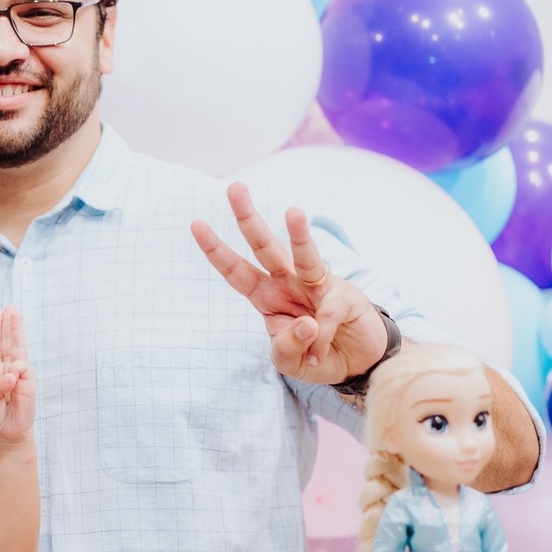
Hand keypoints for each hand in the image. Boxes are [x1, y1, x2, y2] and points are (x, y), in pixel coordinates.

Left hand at [0, 306, 35, 443]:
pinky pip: (23, 369)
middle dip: (8, 324)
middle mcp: (7, 369)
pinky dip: (16, 371)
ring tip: (15, 313)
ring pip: (18, 348)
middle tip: (9, 307)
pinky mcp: (29, 383)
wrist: (7, 434)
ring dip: (16, 330)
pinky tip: (12, 378)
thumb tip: (12, 373)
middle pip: (7, 342)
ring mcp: (20, 374)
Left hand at [190, 182, 388, 385]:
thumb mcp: (288, 361)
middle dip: (248, 217)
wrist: (356, 364)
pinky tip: (318, 354)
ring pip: (305, 256)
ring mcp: (318, 286)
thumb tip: (306, 323)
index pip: (236, 270)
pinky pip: (327, 314)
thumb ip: (287, 347)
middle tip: (234, 187)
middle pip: (265, 246)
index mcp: (266, 295)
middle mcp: (289, 282)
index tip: (195, 224)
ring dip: (300, 235)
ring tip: (294, 212)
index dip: (216, 250)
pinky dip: (320, 337)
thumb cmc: (314, 355)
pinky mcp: (344, 297)